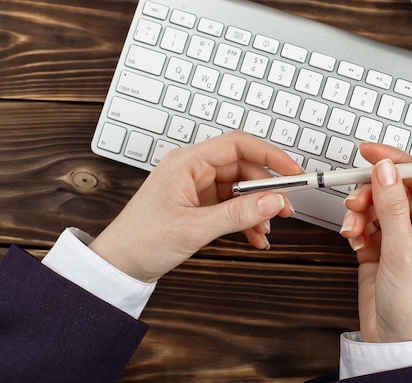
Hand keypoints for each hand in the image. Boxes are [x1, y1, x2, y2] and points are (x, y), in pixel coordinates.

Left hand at [88, 131, 302, 282]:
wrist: (118, 265)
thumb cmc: (141, 240)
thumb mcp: (194, 228)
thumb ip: (237, 214)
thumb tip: (272, 201)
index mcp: (187, 163)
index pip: (238, 146)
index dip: (270, 156)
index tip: (293, 171)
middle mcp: (193, 170)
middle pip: (243, 169)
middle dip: (267, 190)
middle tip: (283, 209)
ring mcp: (196, 188)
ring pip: (240, 190)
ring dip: (257, 209)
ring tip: (266, 229)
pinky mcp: (198, 205)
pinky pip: (231, 206)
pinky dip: (245, 219)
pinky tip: (254, 236)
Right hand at [341, 143, 411, 342]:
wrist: (394, 341)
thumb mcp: (403, 253)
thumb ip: (391, 207)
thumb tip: (386, 170)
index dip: (397, 161)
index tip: (371, 153)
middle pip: (396, 188)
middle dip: (372, 192)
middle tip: (355, 200)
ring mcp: (402, 235)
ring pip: (378, 203)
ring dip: (361, 210)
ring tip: (353, 226)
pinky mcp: (382, 245)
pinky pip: (366, 220)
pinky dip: (356, 225)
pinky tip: (354, 239)